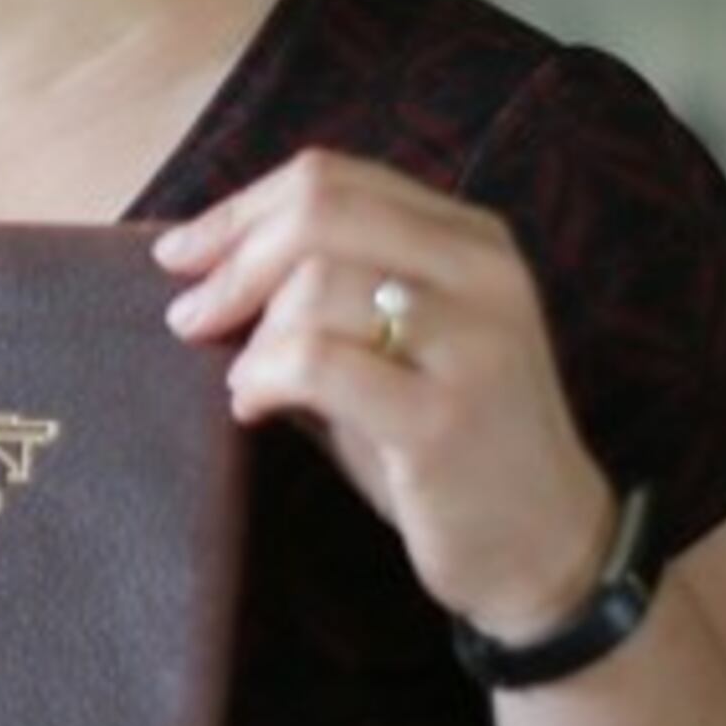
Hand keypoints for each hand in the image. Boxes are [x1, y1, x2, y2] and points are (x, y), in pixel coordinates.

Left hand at [156, 149, 616, 641]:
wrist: (544, 547)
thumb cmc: (447, 444)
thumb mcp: (398, 345)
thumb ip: (326, 290)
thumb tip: (202, 263)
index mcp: (471, 238)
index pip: (333, 178)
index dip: (240, 210)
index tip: (180, 255)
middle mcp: (482, 272)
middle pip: (319, 212)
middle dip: (233, 261)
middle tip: (189, 318)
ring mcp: (470, 341)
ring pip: (315, 283)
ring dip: (254, 334)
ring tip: (246, 383)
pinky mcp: (442, 416)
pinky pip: (318, 360)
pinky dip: (264, 377)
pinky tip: (255, 408)